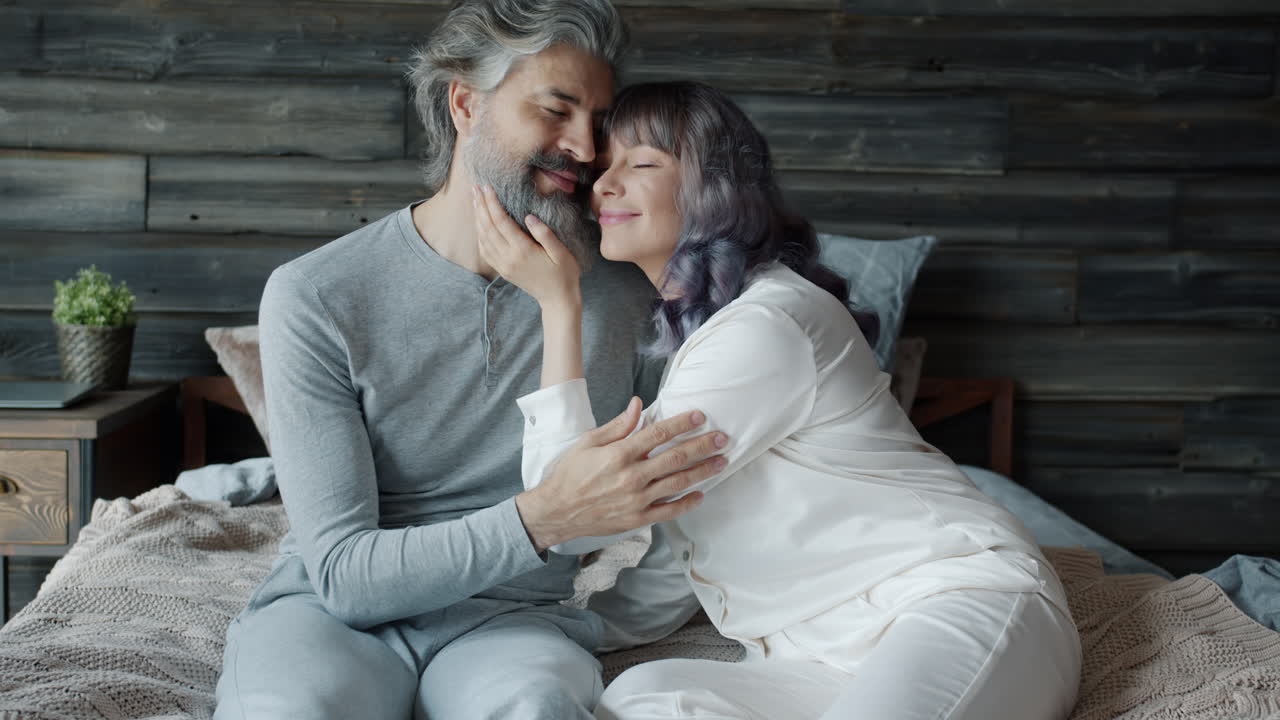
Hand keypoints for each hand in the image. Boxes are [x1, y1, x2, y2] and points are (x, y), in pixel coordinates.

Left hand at [473, 184, 581, 308]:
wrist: (557, 299)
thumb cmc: (564, 274)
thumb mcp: (561, 252)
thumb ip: (545, 234)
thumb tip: (528, 216)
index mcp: (523, 250)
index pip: (502, 222)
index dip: (492, 203)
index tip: (487, 187)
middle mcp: (509, 258)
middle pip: (488, 227)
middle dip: (481, 206)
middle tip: (475, 188)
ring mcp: (503, 265)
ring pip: (483, 238)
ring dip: (478, 218)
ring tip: (475, 201)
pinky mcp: (503, 270)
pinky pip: (485, 251)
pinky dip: (480, 235)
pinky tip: (479, 224)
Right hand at [515, 398, 728, 552]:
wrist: (556, 511)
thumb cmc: (570, 473)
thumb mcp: (588, 442)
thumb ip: (618, 425)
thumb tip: (639, 404)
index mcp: (619, 454)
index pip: (659, 433)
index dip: (682, 423)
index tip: (700, 416)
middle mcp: (632, 476)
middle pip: (676, 457)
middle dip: (702, 446)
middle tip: (723, 438)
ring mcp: (637, 500)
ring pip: (678, 483)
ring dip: (702, 471)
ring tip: (721, 462)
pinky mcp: (637, 518)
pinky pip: (669, 511)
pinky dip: (687, 503)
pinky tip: (701, 494)